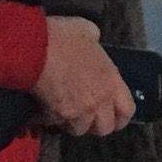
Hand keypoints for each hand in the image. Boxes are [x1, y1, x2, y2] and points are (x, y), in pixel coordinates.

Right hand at [35, 14, 135, 136]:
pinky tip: (43, 110)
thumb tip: (91, 40)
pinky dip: (49, 120)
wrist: (34, 48)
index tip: (113, 118)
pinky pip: (55, 124)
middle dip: (95, 125)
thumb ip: (94, 40)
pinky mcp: (58, 115)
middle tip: (85, 117)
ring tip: (63, 113)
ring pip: (79, 130)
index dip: (121, 118)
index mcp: (112, 81)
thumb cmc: (63, 36)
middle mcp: (100, 100)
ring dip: (71, 123)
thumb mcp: (87, 31)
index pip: (127, 111)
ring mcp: (79, 110)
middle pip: (104, 128)